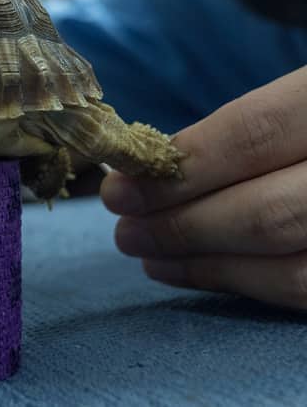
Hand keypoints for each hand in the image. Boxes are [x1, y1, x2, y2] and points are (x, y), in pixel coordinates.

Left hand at [101, 66, 306, 310]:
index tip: (120, 184)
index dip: (183, 165)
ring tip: (148, 253)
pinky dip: (252, 286)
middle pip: (272, 213)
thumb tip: (158, 162)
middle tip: (123, 226)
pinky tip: (203, 271)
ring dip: (207, 266)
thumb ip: (259, 123)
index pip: (256, 132)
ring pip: (295, 268)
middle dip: (182, 225)